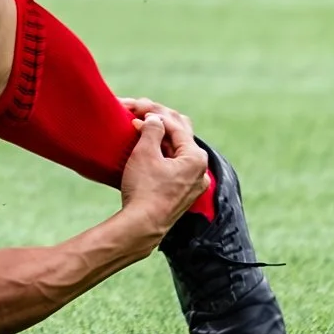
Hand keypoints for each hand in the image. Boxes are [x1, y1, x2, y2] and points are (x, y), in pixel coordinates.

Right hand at [117, 101, 208, 231]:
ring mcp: (192, 183)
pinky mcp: (182, 192)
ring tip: (139, 126)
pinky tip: (146, 146)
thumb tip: (155, 119)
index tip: (133, 107)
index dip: (152, 112)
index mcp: (195, 157)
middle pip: (181, 134)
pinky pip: (175, 163)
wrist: (142, 225)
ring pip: (177, 149)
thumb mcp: (145, 152)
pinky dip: (161, 151)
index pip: (174, 124)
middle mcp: (200, 170)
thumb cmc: (145, 188)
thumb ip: (152, 129)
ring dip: (159, 135)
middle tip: (138, 112)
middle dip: (159, 120)